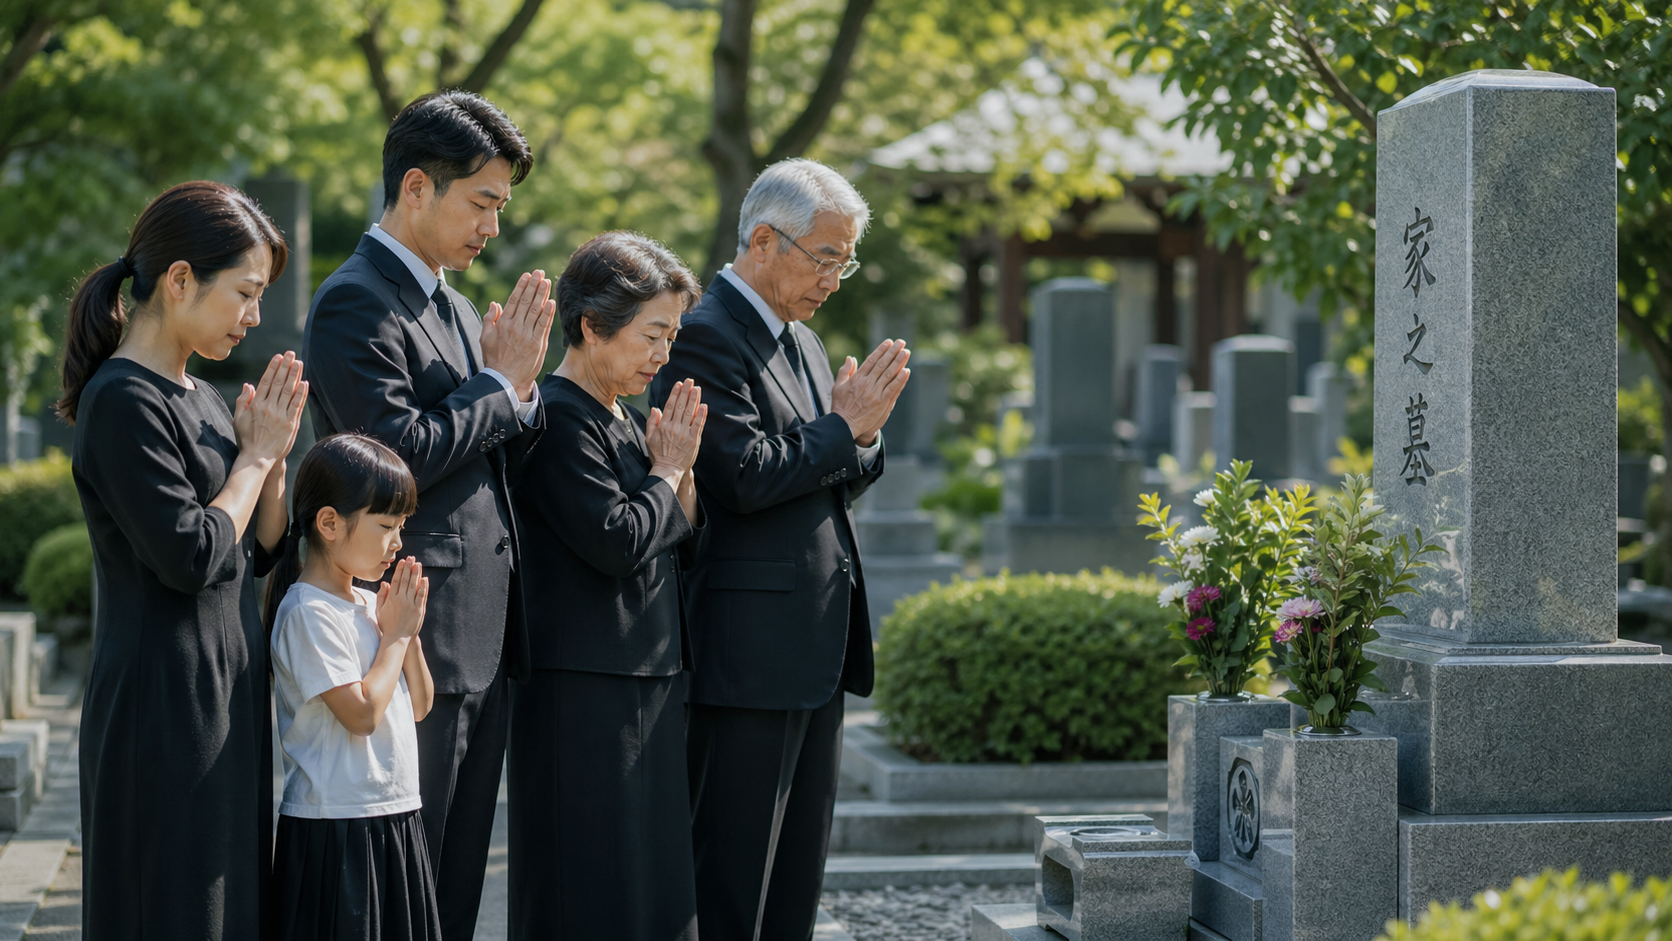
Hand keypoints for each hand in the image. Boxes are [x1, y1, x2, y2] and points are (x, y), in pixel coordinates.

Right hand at [233, 353, 307, 463]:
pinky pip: (297, 406)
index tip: (278, 356)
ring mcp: (281, 415)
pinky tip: (305, 383)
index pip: (266, 381)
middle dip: (286, 366)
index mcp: (256, 404)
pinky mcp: (291, 424)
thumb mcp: (238, 418)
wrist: (257, 458)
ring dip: (294, 375)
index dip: (273, 367)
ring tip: (299, 362)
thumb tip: (248, 384)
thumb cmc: (246, 439)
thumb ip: (243, 401)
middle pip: (279, 382)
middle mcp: (269, 407)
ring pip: (289, 391)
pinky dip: (301, 393)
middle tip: (291, 353)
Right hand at [375, 557, 428, 642]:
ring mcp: (410, 604)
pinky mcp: (418, 610)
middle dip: (408, 568)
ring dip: (416, 574)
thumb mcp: (379, 610)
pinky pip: (421, 596)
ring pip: (413, 586)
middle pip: (405, 580)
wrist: (396, 638)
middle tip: (411, 558)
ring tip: (418, 564)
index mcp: (391, 598)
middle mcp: (400, 599)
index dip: (400, 570)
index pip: (396, 580)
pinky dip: (423, 587)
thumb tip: (384, 583)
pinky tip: (424, 579)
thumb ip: (381, 596)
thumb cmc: (387, 624)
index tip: (403, 561)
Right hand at [480, 271, 555, 396]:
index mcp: (503, 323)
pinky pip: (543, 325)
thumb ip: (489, 320)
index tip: (527, 275)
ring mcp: (527, 335)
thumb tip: (494, 304)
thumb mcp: (485, 338)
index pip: (514, 300)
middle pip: (526, 301)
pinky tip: (551, 302)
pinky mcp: (537, 344)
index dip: (521, 286)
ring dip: (542, 294)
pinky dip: (548, 313)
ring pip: (536, 310)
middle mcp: (515, 327)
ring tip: (547, 282)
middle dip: (533, 285)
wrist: (504, 380)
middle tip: (540, 272)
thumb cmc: (494, 360)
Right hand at [647, 379, 706, 475]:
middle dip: (686, 391)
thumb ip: (652, 422)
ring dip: (694, 399)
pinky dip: (701, 414)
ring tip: (697, 388)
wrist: (668, 470)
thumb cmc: (658, 454)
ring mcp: (684, 433)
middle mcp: (674, 427)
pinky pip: (698, 424)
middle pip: (681, 406)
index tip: (679, 384)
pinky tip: (704, 405)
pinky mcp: (693, 440)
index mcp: (663, 426)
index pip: (670, 405)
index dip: (675, 393)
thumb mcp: (649, 438)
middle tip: (690, 381)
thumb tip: (655, 408)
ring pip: (690, 412)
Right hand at [830, 339, 909, 446]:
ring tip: (906, 352)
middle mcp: (866, 383)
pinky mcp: (881, 403)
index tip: (889, 342)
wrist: (844, 425)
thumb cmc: (840, 406)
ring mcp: (874, 393)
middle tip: (901, 343)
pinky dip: (900, 380)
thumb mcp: (838, 386)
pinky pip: (892, 389)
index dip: (881, 350)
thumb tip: (850, 358)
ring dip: (898, 362)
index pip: (871, 360)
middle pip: (882, 364)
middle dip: (892, 352)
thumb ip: (844, 371)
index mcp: (857, 378)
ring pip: (889, 374)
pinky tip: (906, 371)